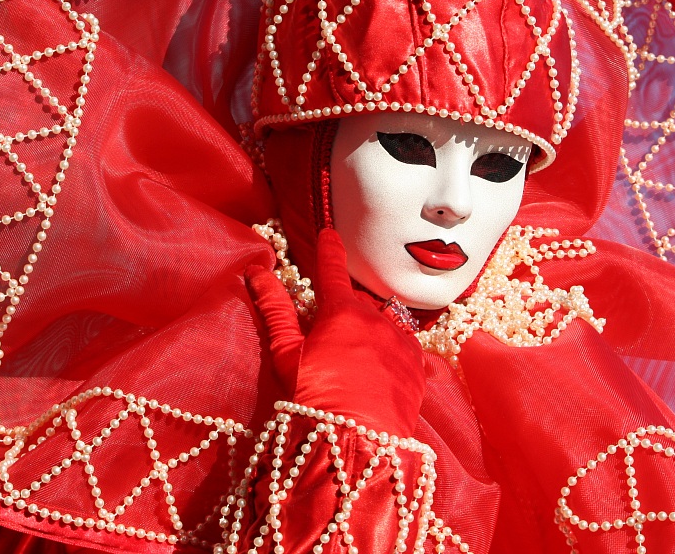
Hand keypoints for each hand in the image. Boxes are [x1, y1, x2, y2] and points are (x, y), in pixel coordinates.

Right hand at [245, 229, 425, 436]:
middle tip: (330, 338)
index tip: (329, 233)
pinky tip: (381, 370)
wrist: (356, 442)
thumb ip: (275, 309)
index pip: (332, 270)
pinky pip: (405, 345)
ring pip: (383, 322)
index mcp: (341, 311)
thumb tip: (257, 272)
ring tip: (356, 359)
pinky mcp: (417, 366)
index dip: (329, 249)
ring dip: (370, 330)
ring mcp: (400, 340)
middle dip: (345, 310)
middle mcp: (375, 318)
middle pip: (357, 302)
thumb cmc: (313, 399)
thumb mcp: (286, 355)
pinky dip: (392, 350)